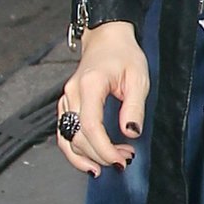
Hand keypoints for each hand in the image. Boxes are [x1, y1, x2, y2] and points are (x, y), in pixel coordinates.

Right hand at [57, 21, 149, 175]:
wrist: (107, 38)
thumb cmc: (124, 55)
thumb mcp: (139, 78)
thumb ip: (134, 107)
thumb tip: (131, 131)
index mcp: (90, 85)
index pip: (91, 126)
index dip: (104, 149)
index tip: (121, 160)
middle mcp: (73, 93)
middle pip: (77, 136)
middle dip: (100, 154)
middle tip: (123, 160)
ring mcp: (67, 99)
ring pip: (66, 138)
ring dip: (85, 156)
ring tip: (108, 164)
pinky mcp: (67, 104)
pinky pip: (64, 132)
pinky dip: (75, 149)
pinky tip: (90, 160)